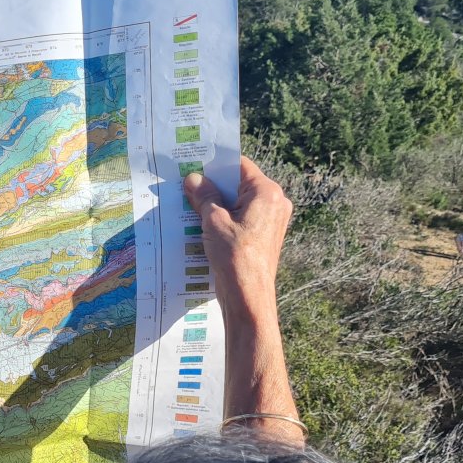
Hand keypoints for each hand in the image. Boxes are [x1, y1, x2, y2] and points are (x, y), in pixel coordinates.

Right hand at [183, 157, 291, 313]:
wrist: (249, 296)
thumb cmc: (235, 256)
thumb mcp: (213, 221)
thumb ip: (204, 196)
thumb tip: (193, 179)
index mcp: (266, 192)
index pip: (239, 166)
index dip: (215, 165)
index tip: (194, 166)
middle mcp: (275, 203)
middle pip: (239, 185)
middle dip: (214, 187)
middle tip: (188, 187)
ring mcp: (272, 221)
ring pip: (239, 203)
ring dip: (217, 205)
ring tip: (192, 207)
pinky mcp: (264, 236)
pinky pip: (242, 219)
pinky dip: (225, 220)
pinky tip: (203, 226)